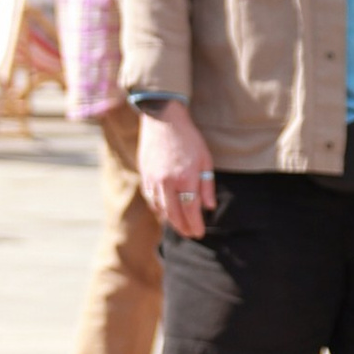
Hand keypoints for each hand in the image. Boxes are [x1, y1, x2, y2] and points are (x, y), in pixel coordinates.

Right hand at [137, 102, 216, 237]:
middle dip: (183, 227)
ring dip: (170, 220)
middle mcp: (167, 183)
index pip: (191, 210)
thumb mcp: (205, 159)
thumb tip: (208, 207)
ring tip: (179, 226)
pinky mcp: (145, 176)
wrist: (162, 120)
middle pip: (174, 214)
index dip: (195, 224)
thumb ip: (207, 185)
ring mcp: (154, 180)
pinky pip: (151, 199)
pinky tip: (165, 212)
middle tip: (190, 234)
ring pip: (161, 208)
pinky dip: (158, 208)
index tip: (199, 233)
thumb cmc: (188, 138)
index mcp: (186, 178)